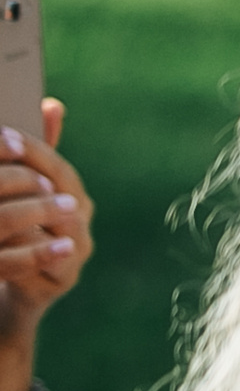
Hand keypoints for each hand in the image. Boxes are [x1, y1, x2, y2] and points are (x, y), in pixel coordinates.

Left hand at [0, 102, 90, 351]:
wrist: (14, 286)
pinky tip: (5, 237)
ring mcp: (78, 250)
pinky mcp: (64, 279)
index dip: (32, 149)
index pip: (57, 166)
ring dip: (26, 210)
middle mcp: (81, 219)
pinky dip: (26, 248)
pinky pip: (48, 260)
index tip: (3, 133)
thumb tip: (53, 104)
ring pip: (58, 223)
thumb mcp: (20, 190)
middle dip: (29, 173)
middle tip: (0, 151)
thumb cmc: (15, 229)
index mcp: (71, 193)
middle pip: (63, 190)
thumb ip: (32, 154)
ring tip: (1, 195)